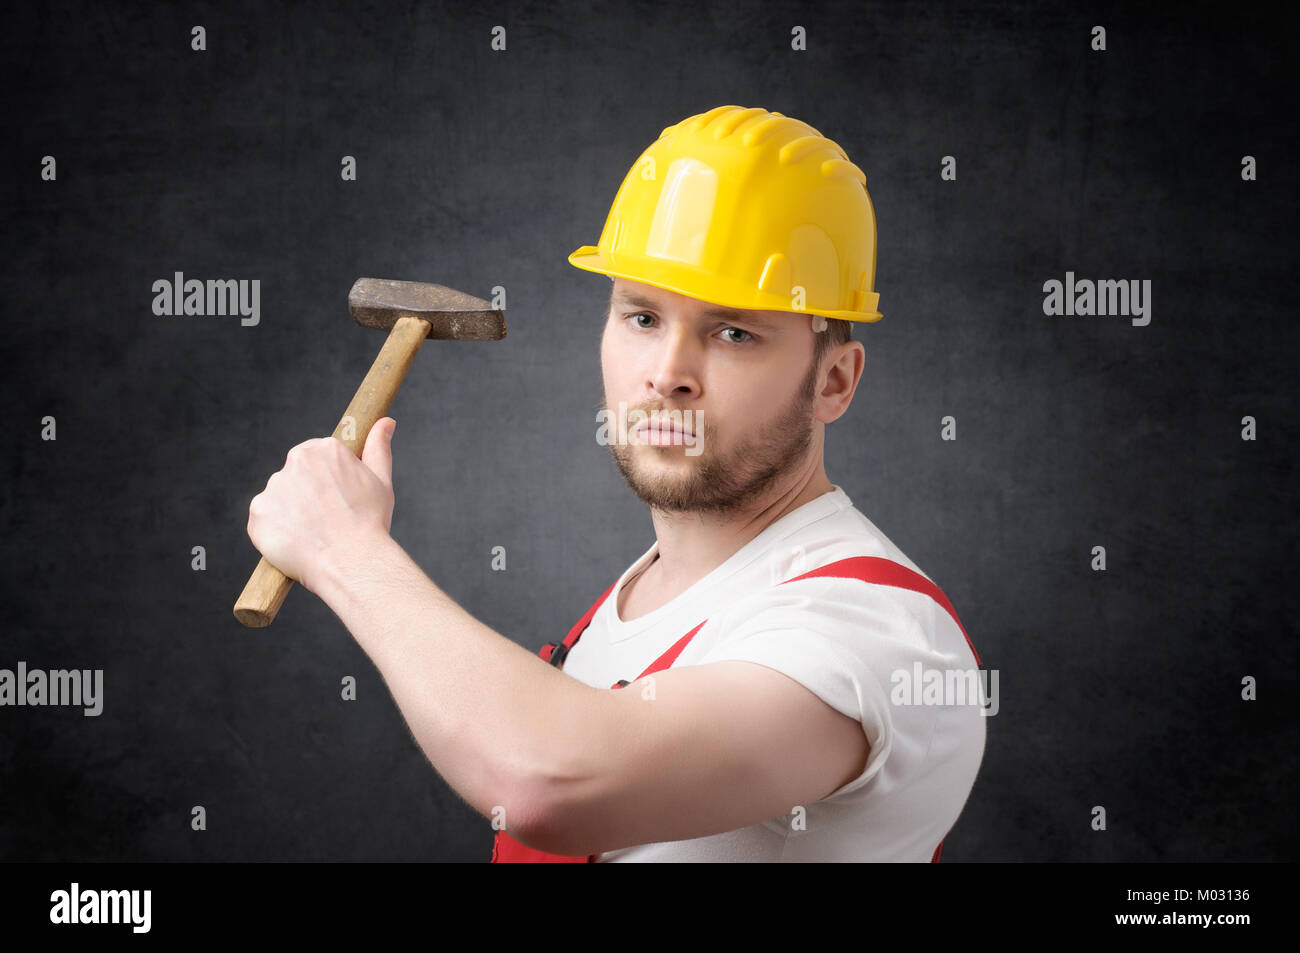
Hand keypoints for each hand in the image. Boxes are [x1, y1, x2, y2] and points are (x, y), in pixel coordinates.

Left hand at [246, 417, 396, 594]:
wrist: (352, 562)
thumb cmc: (370, 524)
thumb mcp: (381, 481)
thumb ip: (377, 448)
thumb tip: (385, 422)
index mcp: (325, 449)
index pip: (316, 457)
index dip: (327, 481)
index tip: (335, 499)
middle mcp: (295, 461)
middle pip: (295, 475)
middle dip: (306, 494)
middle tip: (326, 519)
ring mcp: (273, 487)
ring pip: (279, 498)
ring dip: (290, 512)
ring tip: (313, 534)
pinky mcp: (257, 513)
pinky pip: (263, 520)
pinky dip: (275, 531)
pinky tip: (297, 542)